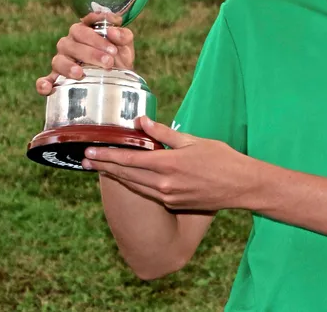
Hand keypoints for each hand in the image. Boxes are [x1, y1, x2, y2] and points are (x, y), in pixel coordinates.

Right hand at [36, 11, 134, 94]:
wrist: (117, 83)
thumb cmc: (118, 60)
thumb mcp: (125, 48)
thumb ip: (124, 37)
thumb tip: (113, 32)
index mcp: (87, 31)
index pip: (88, 20)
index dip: (97, 21)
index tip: (111, 31)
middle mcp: (71, 42)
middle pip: (74, 38)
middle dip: (91, 49)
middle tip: (108, 61)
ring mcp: (62, 60)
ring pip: (59, 58)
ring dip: (68, 65)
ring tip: (80, 73)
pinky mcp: (56, 79)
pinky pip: (46, 80)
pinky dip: (43, 83)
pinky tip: (46, 88)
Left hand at [84, 116, 258, 211]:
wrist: (241, 186)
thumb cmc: (221, 159)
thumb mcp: (193, 140)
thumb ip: (164, 133)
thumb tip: (141, 122)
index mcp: (168, 164)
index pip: (129, 159)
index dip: (107, 156)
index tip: (90, 152)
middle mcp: (164, 184)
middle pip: (126, 174)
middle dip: (104, 166)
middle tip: (85, 161)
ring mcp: (168, 196)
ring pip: (135, 186)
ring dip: (116, 176)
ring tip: (99, 169)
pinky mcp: (174, 204)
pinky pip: (148, 193)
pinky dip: (134, 184)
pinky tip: (127, 178)